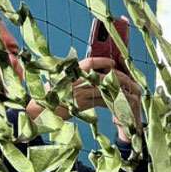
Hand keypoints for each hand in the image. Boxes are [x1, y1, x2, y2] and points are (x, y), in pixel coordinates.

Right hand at [26, 57, 142, 139]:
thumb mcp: (61, 83)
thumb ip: (75, 78)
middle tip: (129, 81)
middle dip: (117, 78)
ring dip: (118, 91)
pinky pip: (101, 101)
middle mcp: (76, 80)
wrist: (41, 110)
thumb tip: (92, 77)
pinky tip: (119, 104)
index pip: (89, 62)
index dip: (102, 61)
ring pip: (104, 89)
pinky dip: (111, 102)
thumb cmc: (50, 96)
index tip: (113, 62)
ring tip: (129, 92)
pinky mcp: (81, 104)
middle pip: (101, 76)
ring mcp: (78, 92)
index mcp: (70, 72)